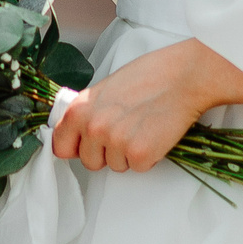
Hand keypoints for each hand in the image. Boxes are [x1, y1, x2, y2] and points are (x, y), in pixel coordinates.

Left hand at [49, 39, 221, 172]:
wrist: (182, 76)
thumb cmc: (148, 77)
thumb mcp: (104, 89)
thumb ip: (87, 113)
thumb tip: (78, 133)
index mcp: (79, 109)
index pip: (60, 146)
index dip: (77, 147)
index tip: (87, 144)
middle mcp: (93, 127)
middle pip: (89, 162)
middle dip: (106, 152)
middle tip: (126, 129)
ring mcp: (116, 142)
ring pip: (115, 166)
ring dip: (128, 154)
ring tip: (142, 126)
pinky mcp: (140, 154)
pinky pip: (138, 167)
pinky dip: (149, 157)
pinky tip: (154, 134)